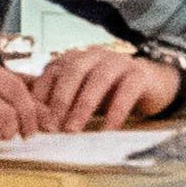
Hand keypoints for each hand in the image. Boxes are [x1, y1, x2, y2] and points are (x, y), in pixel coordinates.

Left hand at [33, 45, 183, 131]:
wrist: (152, 83)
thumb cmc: (109, 92)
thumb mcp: (82, 94)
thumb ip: (61, 101)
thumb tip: (34, 121)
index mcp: (76, 58)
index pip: (52, 70)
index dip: (41, 94)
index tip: (33, 119)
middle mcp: (94, 55)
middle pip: (72, 71)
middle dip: (59, 99)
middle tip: (51, 127)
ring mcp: (118, 62)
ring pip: (97, 79)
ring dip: (83, 106)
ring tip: (73, 131)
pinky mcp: (140, 74)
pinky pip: (126, 91)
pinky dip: (115, 112)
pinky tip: (107, 130)